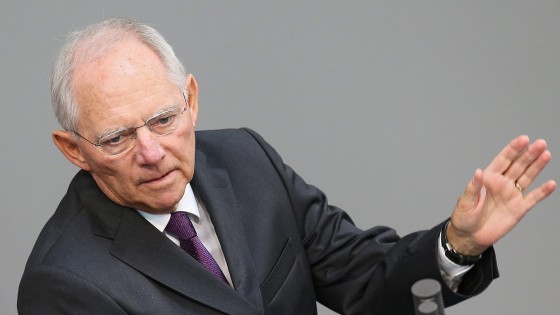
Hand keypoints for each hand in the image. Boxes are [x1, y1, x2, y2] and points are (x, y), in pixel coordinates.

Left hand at [446, 135, 555, 255]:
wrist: (470, 236)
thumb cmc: (464, 217)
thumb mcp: (465, 201)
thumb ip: (473, 187)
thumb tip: (478, 172)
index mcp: (489, 178)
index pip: (503, 160)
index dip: (513, 149)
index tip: (524, 139)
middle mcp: (502, 183)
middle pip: (518, 165)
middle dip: (529, 154)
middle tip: (541, 143)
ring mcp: (512, 195)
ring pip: (527, 177)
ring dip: (537, 166)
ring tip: (546, 154)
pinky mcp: (519, 208)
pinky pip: (533, 198)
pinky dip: (542, 192)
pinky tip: (551, 184)